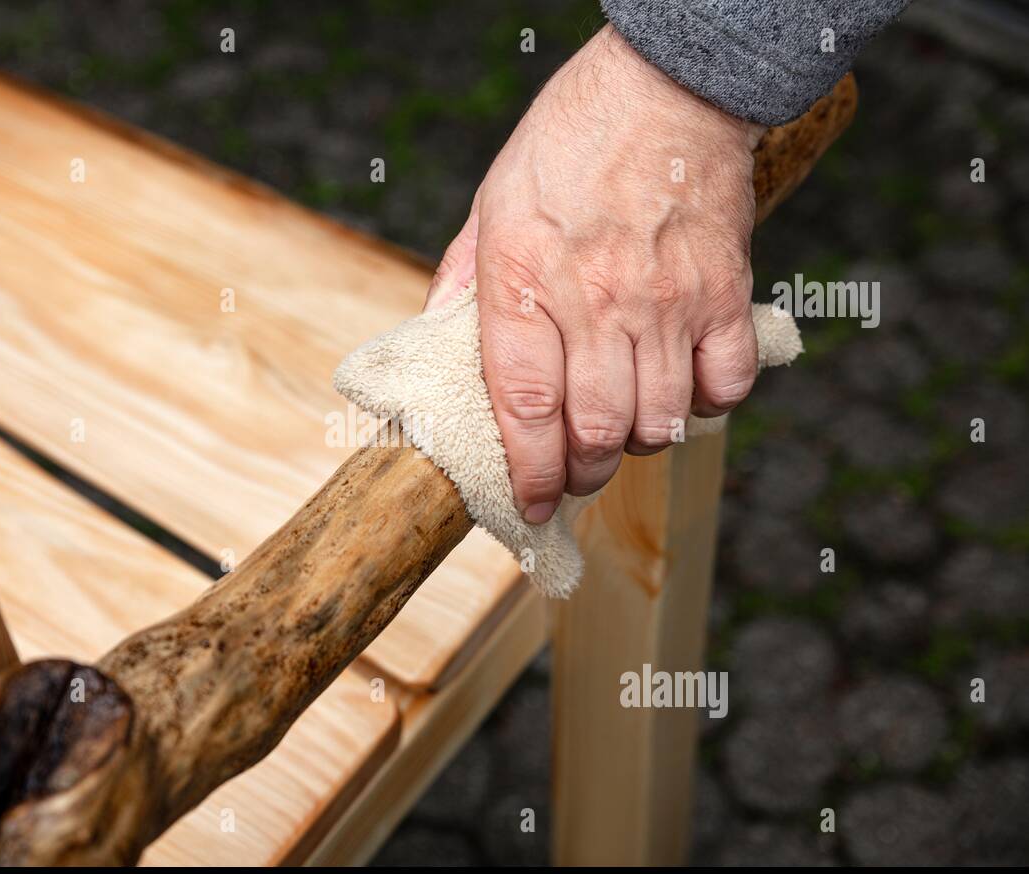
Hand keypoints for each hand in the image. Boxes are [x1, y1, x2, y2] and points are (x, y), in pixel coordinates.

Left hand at [426, 24, 764, 522]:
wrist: (667, 83)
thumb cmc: (572, 139)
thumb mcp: (492, 203)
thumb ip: (463, 279)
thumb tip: (435, 338)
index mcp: (524, 281)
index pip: (524, 407)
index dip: (529, 472)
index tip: (531, 504)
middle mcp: (596, 301)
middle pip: (596, 431)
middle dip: (582, 472)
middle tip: (575, 473)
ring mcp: (665, 300)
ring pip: (659, 420)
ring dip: (638, 442)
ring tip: (623, 427)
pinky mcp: (723, 291)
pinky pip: (725, 385)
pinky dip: (706, 404)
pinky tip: (684, 388)